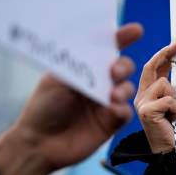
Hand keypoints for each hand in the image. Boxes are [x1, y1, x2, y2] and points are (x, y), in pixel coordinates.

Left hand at [0, 23, 140, 174]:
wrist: (40, 143)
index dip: (121, 38)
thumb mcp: (57, 79)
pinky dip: (122, 108)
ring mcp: (105, 102)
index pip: (105, 49)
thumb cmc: (43, 108)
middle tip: (113, 72)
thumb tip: (104, 54)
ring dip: (124, 89)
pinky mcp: (110, 122)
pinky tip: (111, 110)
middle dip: (123, 66)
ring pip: (128, 88)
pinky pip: (126, 112)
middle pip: (123, 67)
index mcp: (84, 68)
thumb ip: (81, 66)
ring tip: (111, 96)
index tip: (135, 31)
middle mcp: (97, 83)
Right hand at [134, 41, 175, 154]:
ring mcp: (141, 104)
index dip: (162, 55)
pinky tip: (174, 120)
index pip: (150, 69)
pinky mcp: (146, 111)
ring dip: (175, 99)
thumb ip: (171, 90)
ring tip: (174, 114)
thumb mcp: (172, 105)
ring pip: (165, 84)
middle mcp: (140, 97)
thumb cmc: (173, 130)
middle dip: (163, 54)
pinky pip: (169, 100)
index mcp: (145, 95)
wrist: (168, 153)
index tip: (175, 45)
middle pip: (150, 68)